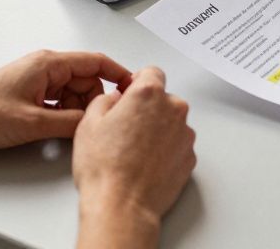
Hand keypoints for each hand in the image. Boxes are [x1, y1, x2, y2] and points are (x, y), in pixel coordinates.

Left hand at [0, 50, 132, 152]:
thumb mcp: (33, 123)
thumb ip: (70, 122)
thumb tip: (96, 123)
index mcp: (48, 63)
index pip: (95, 61)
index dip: (118, 74)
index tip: (133, 88)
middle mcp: (44, 68)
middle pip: (87, 80)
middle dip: (94, 100)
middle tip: (93, 122)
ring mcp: (36, 82)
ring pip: (73, 94)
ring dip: (76, 110)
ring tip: (69, 129)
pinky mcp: (28, 97)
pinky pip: (58, 103)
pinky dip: (63, 115)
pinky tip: (57, 130)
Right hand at [73, 67, 195, 246]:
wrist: (121, 206)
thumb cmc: (104, 167)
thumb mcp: (89, 122)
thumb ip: (106, 99)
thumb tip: (115, 100)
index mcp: (149, 94)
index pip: (151, 72)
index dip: (136, 83)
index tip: (128, 94)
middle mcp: (173, 110)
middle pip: (163, 98)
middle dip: (146, 108)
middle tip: (124, 129)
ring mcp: (185, 135)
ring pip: (171, 122)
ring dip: (157, 130)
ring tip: (133, 151)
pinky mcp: (190, 158)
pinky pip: (177, 145)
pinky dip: (165, 150)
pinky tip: (145, 163)